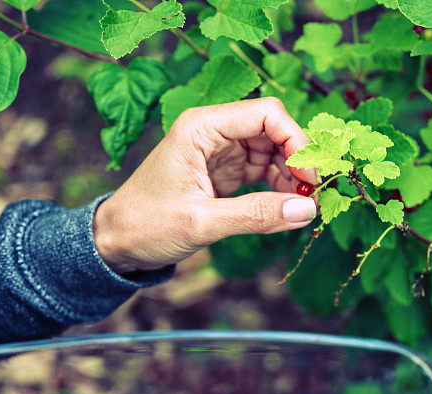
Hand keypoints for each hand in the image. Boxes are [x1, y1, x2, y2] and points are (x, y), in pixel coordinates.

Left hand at [93, 97, 318, 272]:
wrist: (117, 242)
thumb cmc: (146, 225)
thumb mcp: (201, 222)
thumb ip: (255, 215)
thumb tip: (306, 211)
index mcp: (201, 127)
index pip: (266, 114)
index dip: (296, 140)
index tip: (310, 177)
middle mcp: (213, 132)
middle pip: (275, 131)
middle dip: (299, 160)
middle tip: (314, 197)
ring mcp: (220, 152)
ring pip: (274, 151)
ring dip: (292, 177)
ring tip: (304, 207)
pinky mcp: (225, 173)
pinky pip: (264, 172)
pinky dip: (280, 188)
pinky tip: (287, 208)